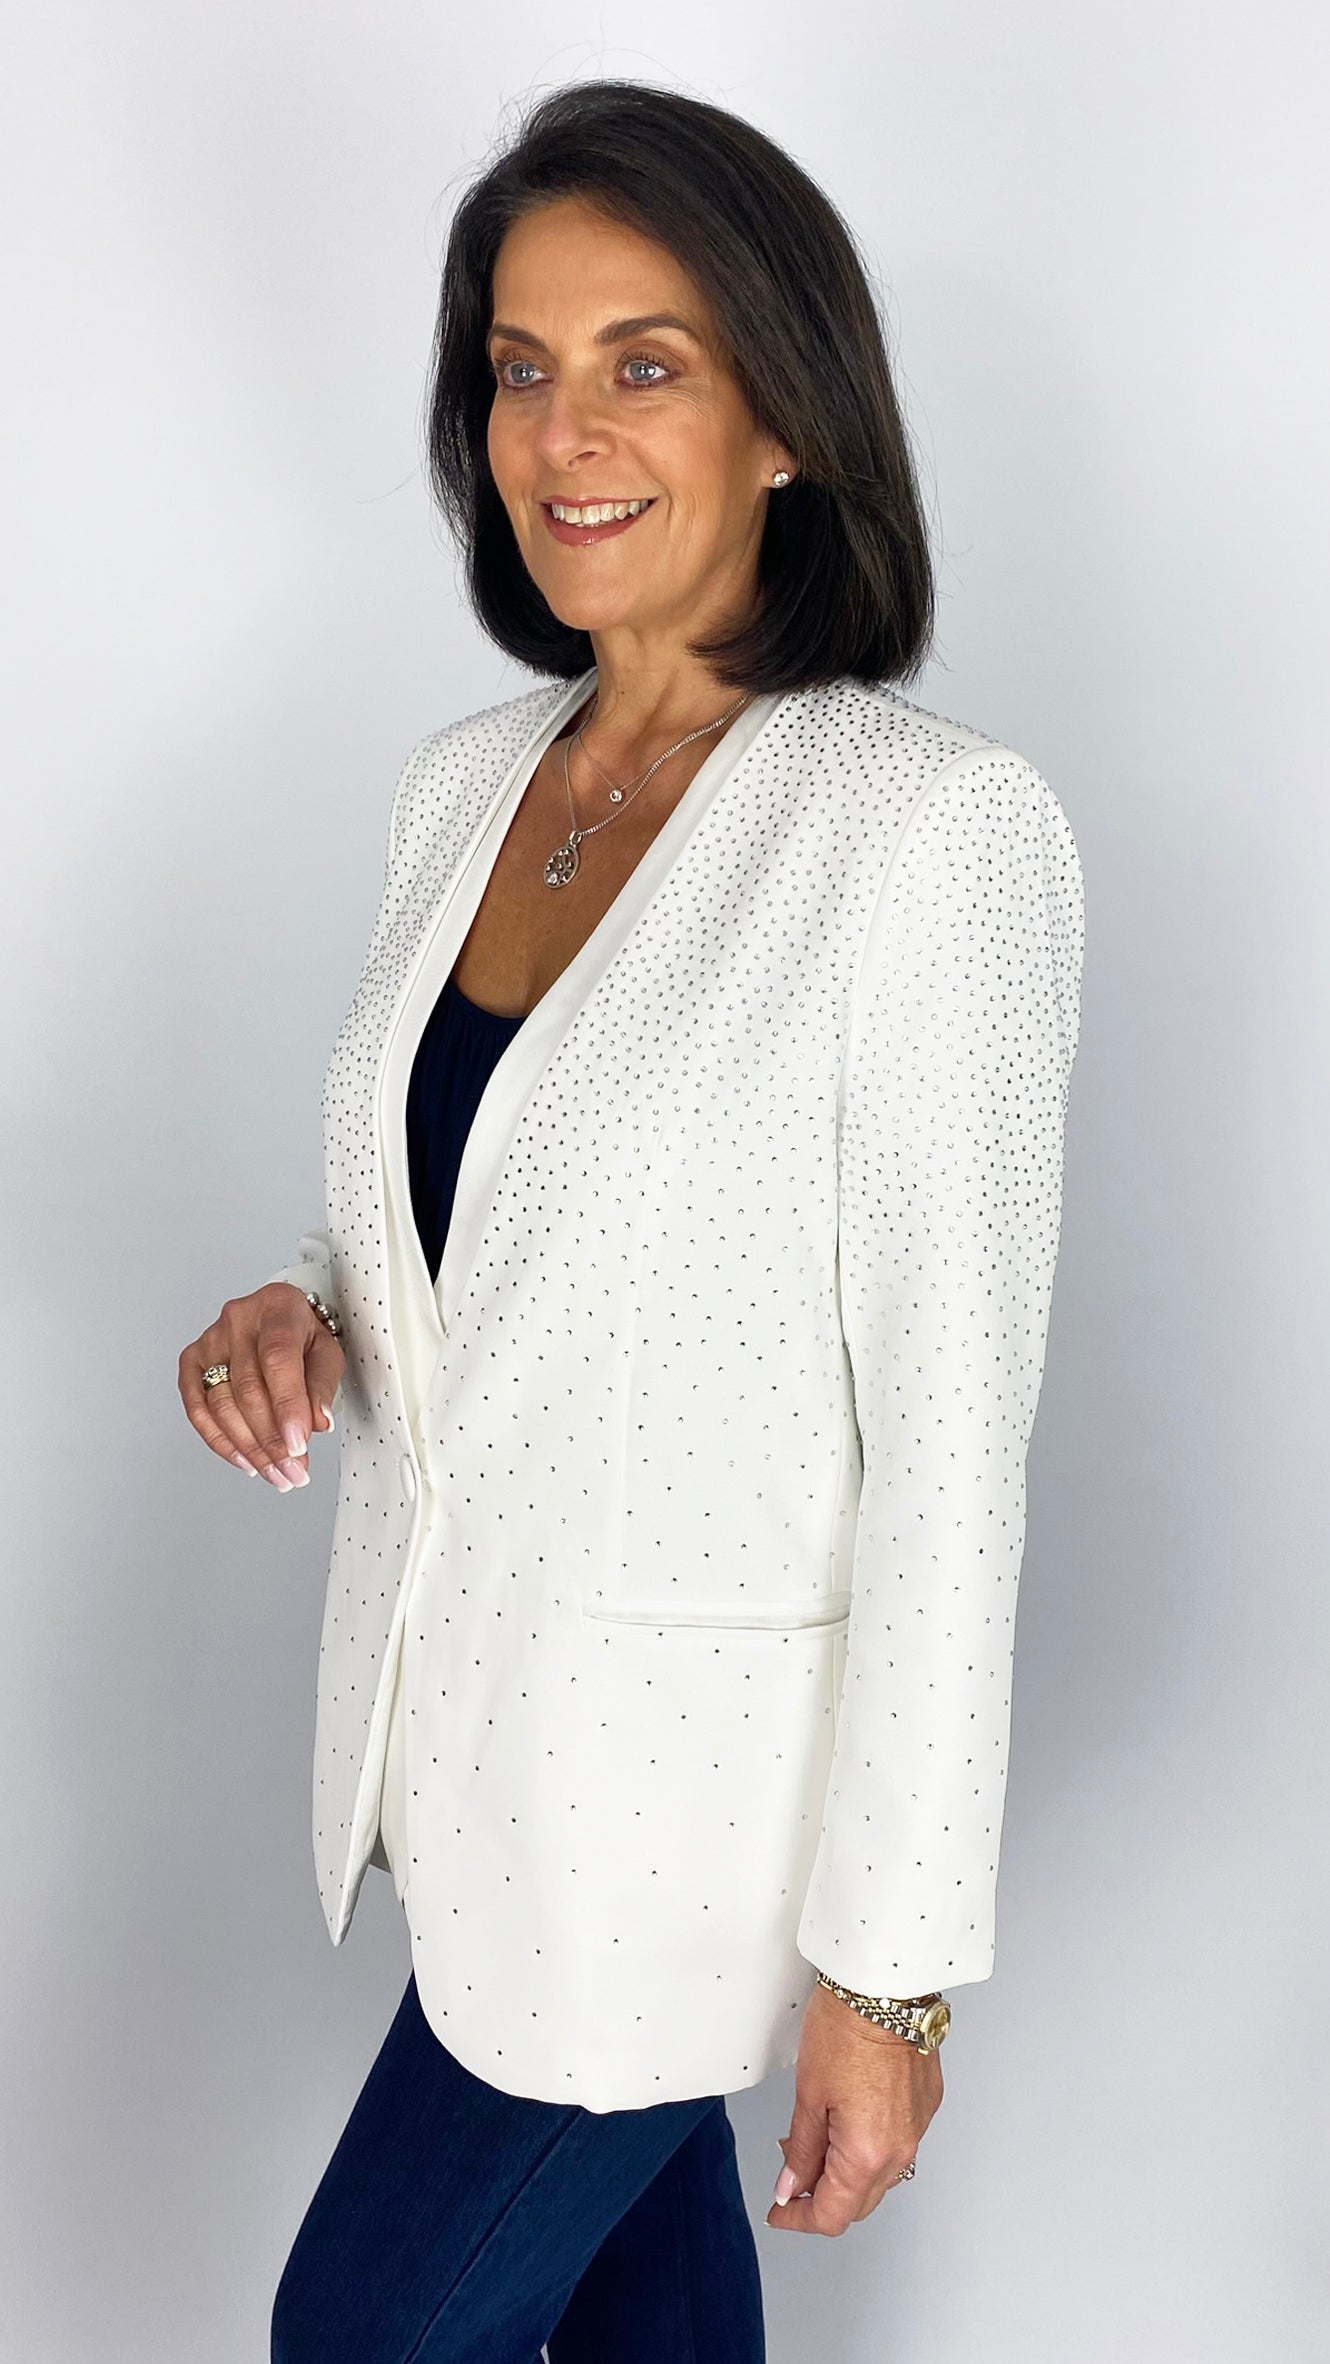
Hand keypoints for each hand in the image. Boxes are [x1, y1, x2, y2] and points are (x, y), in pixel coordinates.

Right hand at [178, 1282, 343, 1490]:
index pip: (278, 1359)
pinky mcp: (191, 1361)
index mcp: (277, 1307)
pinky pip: (197, 1409)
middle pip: (248, 1389)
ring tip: (275, 1473)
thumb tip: (317, 1422)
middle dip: (272, 1440)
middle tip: (292, 1470)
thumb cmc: (303, 1336)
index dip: (287, 1406)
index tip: (298, 1445)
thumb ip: (322, 1386)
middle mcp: (238, 1319)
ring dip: (249, 1448)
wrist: (278, 1320)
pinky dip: (220, 1441)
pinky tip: (245, 1460)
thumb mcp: (327, 1353)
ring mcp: (210, 1340)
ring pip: (222, 1404)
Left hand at [766, 1980, 942, 2235]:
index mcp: (867, 2154)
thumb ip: (800, 2149)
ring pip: (880, 2176)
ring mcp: (918, 2128)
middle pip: (859, 2201)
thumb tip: (790, 2186)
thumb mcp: (808, 2095)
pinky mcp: (926, 2106)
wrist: (886, 1986)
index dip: (799, 2219)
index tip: (779, 2211)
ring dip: (846, 2172)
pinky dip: (869, 2147)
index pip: (832, 2214)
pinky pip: (897, 2146)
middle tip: (790, 2173)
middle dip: (822, 2196)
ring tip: (814, 2140)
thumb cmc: (846, 2030)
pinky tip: (846, 2121)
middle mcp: (900, 2150)